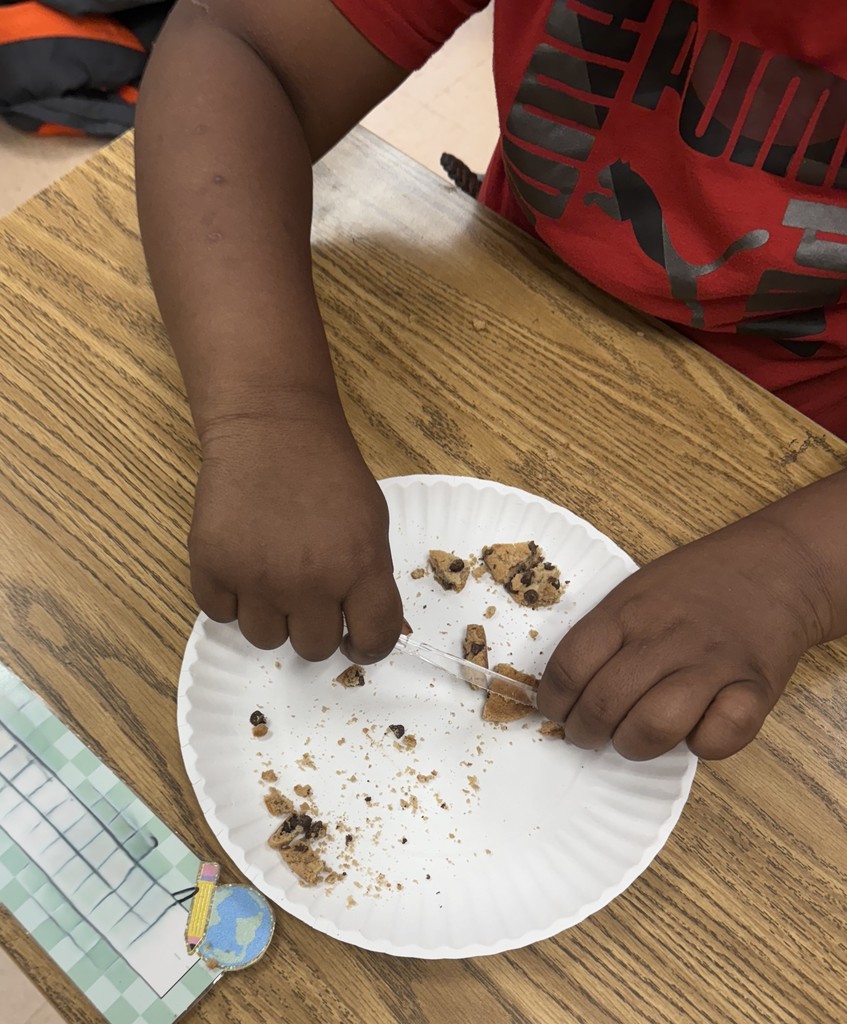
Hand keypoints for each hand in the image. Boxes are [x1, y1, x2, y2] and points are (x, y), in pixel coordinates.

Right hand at [188, 402, 402, 661]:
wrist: (271, 427)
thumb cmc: (328, 471)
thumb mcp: (372, 521)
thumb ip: (371, 576)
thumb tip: (368, 626)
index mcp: (360, 566)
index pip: (374, 639)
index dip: (367, 646)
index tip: (356, 640)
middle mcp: (310, 580)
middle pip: (314, 648)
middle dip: (315, 627)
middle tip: (308, 594)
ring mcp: (256, 577)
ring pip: (265, 639)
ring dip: (270, 616)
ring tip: (271, 575)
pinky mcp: (211, 566)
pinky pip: (219, 614)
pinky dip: (229, 598)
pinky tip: (241, 565)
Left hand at [537, 513, 829, 759]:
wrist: (777, 566)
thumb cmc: (696, 583)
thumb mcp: (636, 590)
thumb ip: (606, 632)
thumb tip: (565, 688)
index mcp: (627, 611)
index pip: (570, 666)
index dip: (553, 700)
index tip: (554, 713)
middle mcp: (664, 637)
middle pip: (604, 703)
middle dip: (585, 732)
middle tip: (587, 735)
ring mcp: (711, 664)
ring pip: (653, 726)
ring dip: (634, 745)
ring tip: (631, 740)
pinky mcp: (754, 689)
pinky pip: (719, 737)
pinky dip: (703, 744)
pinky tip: (696, 730)